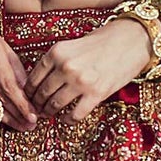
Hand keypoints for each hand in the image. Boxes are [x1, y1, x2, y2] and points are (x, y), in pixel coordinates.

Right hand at [0, 3, 37, 128]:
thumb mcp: (3, 45)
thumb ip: (16, 67)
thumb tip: (28, 91)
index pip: (9, 85)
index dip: (22, 104)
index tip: (33, 115)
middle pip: (0, 98)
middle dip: (17, 114)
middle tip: (30, 125)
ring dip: (5, 118)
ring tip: (20, 125)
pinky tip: (1, 120)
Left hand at [25, 18, 153, 120]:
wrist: (132, 39)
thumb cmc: (103, 42)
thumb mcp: (72, 46)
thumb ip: (57, 61)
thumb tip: (42, 82)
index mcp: (57, 52)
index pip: (34, 78)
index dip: (29, 92)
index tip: (29, 98)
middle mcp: (66, 67)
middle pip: (42, 93)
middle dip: (37, 104)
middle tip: (37, 109)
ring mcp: (80, 81)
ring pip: (55, 105)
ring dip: (50, 112)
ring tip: (49, 114)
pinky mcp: (96, 94)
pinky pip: (75, 115)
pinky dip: (68, 120)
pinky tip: (66, 119)